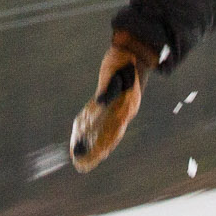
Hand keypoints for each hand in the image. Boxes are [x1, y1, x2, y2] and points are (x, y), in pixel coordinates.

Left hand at [69, 30, 160, 172]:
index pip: (115, 130)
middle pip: (111, 136)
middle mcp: (126, 111)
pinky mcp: (116, 107)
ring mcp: (122, 110)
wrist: (133, 51)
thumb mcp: (114, 71)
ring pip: (108, 133)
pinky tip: (85, 141)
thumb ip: (108, 87)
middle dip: (97, 151)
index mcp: (128, 105)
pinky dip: (95, 135)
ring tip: (82, 162)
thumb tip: (99, 103)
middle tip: (82, 165)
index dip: (104, 144)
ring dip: (96, 148)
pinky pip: (105, 125)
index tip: (95, 155)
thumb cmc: (123, 60)